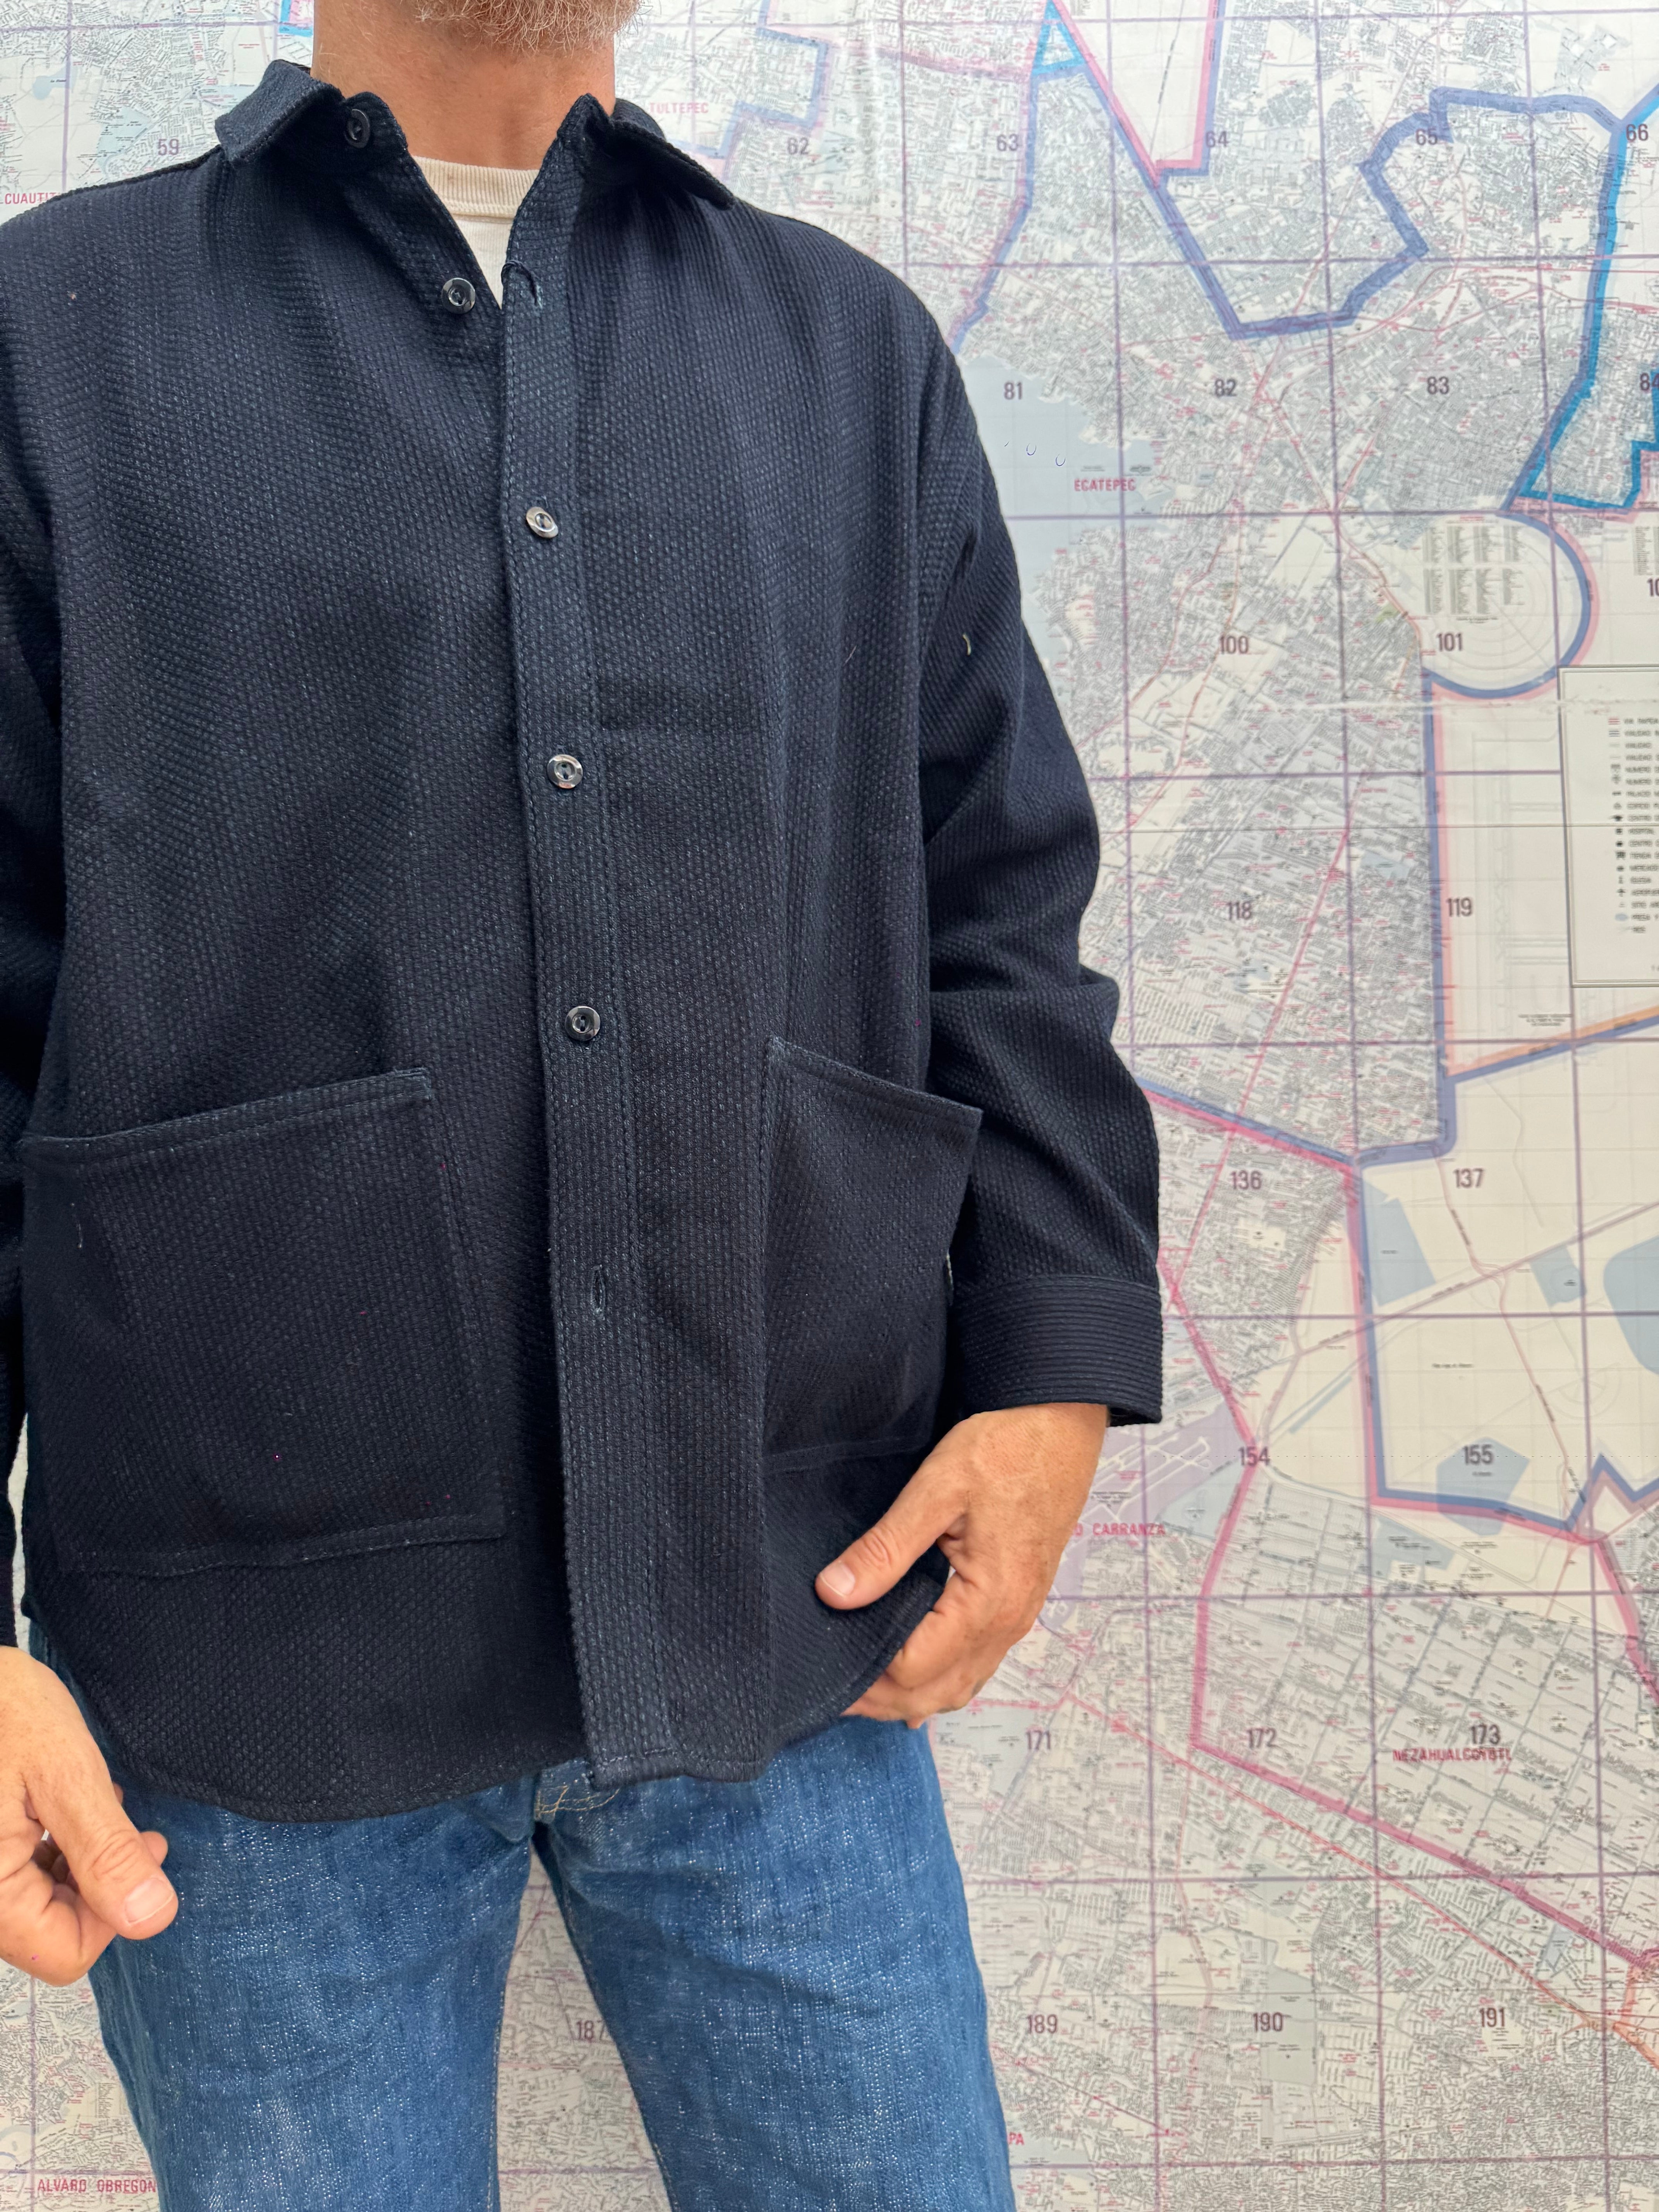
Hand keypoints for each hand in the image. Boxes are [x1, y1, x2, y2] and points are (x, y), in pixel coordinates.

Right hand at [0, 1647, 175, 1984]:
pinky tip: (59, 1806)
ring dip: (73, 1866)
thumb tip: (152, 1918)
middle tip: (125, 1821)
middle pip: (48, 1932)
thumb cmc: (3, 1709)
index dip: (116, 1912)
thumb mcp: (65, 1774)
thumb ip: (105, 1853)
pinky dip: (46, 1852)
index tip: (146, 1847)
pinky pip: (12, 1877)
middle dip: (96, 1883)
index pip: (64, 1955)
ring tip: (89, 1803)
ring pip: (33, 1906)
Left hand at [816, 1401, 1106, 1726]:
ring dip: (910, 1697)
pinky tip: (913, 1680)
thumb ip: (885, 1547)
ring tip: (863, 1687)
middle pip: (937, 1691)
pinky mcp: (1019, 1603)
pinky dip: (942, 1681)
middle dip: (882, 1700)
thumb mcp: (937, 1488)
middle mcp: (1008, 1622)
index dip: (864, 1673)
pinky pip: (978, 1664)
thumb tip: (834, 1593)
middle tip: (831, 1690)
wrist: (1062, 1425)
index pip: (913, 1667)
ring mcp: (1018, 1617)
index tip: (823, 1665)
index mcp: (988, 1600)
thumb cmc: (1005, 1449)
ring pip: (960, 1686)